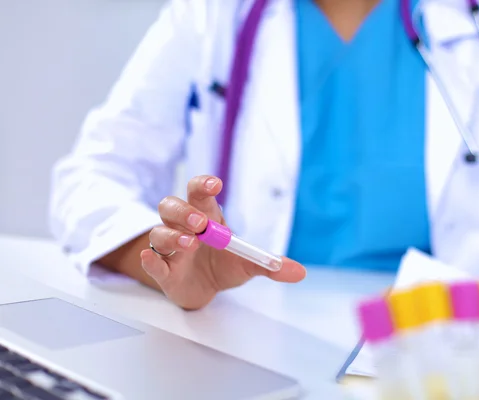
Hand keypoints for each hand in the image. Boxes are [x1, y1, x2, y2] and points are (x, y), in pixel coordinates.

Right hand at [140, 175, 306, 309]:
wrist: (206, 289)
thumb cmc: (224, 264)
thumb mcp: (249, 264)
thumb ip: (270, 264)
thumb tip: (299, 272)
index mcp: (206, 216)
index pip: (198, 192)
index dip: (203, 184)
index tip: (214, 184)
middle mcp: (183, 226)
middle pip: (172, 207)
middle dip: (184, 212)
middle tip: (202, 224)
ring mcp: (170, 248)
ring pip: (159, 232)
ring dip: (172, 235)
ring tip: (189, 244)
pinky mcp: (163, 271)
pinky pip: (152, 261)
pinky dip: (150, 260)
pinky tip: (152, 258)